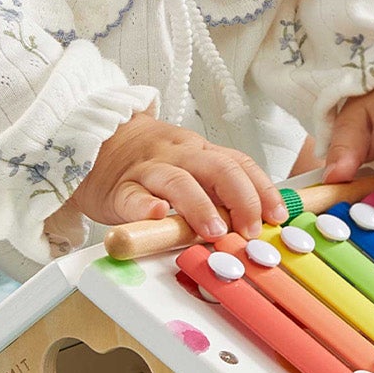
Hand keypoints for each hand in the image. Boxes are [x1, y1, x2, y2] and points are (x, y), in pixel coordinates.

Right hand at [68, 110, 286, 238]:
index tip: (277, 215)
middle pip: (218, 169)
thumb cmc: (151, 162)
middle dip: (241, 199)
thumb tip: (260, 218)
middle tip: (250, 229)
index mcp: (201, 152)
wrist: (96, 141)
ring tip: (214, 232)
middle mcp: (179, 156)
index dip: (262, 190)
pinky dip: (144, 206)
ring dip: (201, 207)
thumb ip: (219, 186)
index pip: (240, 164)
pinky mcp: (119, 189)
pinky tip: (154, 215)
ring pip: (178, 181)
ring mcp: (148, 171)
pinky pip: (132, 196)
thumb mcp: (190, 165)